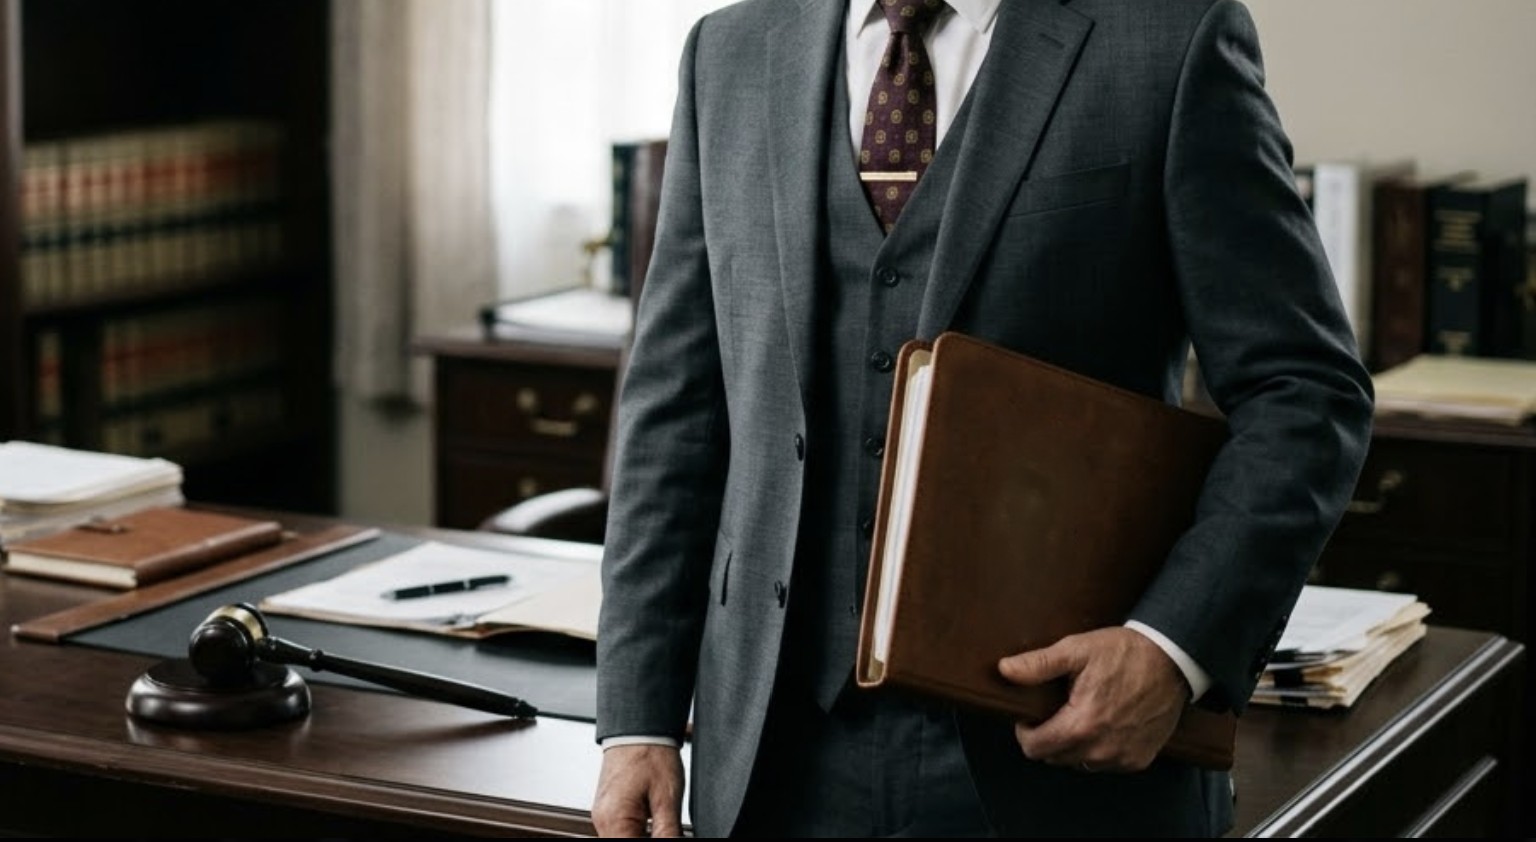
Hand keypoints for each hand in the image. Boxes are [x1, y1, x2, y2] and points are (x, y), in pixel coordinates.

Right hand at [591, 743, 685, 836]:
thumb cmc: (650, 753)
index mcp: (614, 820)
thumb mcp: (667, 797)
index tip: (668, 835)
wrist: (638, 727)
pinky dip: (636, 831)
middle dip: (648, 840)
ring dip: (642, 837)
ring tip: (660, 821)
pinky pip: (621, 830)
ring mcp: (603, 815)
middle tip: (667, 830)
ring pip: (624, 838)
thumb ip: (668, 832)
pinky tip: (652, 823)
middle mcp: (602, 820)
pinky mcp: (608, 810)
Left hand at [997, 627, 1187, 773]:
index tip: (1030, 715)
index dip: (1025, 732)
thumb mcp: (1076, 650)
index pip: (1034, 749)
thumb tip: (1005, 670)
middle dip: (1048, 737)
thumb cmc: (1124, 653)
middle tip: (1056, 710)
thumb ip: (1038, 664)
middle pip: (1054, 758)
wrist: (1172, 660)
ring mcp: (1123, 758)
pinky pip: (1105, 764)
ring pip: (1079, 763)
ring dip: (1072, 745)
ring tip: (1080, 714)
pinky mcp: (1139, 760)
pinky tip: (1103, 724)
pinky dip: (1097, 749)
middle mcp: (1102, 749)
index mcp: (1082, 725)